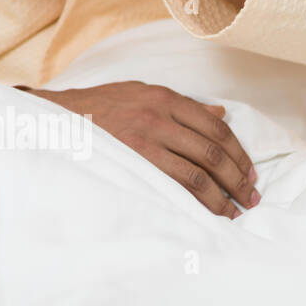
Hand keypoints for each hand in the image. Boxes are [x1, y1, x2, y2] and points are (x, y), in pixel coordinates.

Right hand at [22, 82, 259, 218]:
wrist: (56, 117)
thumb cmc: (98, 106)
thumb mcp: (139, 93)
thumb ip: (180, 105)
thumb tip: (220, 114)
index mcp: (164, 97)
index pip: (216, 127)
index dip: (239, 153)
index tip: (249, 173)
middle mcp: (158, 116)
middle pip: (213, 151)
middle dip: (237, 179)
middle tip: (249, 198)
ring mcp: (144, 140)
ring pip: (197, 173)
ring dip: (220, 197)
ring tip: (231, 212)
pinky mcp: (131, 161)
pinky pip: (173, 185)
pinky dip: (194, 202)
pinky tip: (204, 212)